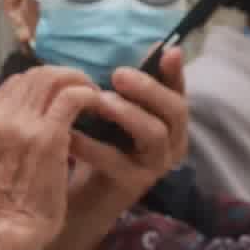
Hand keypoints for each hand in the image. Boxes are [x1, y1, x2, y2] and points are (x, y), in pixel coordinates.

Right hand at [0, 65, 158, 249]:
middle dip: (64, 76)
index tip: (62, 93)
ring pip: (54, 78)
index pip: (16, 82)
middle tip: (85, 89)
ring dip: (79, 81)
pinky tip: (98, 105)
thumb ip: (5, 127)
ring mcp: (21, 123)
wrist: (9, 227)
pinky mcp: (48, 134)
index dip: (44, 83)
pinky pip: (72, 97)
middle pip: (35, 74)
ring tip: (93, 95)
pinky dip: (89, 94)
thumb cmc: (5, 198)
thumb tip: (34, 108)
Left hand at [67, 58, 188, 211]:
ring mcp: (156, 166)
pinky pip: (118, 161)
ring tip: (98, 102)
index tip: (169, 52)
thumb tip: (135, 50)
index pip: (180, 92)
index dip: (176, 73)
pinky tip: (69, 134)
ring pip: (155, 135)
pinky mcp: (134, 185)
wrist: (79, 199)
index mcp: (170, 123)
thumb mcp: (110, 112)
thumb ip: (122, 87)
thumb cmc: (97, 146)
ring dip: (127, 114)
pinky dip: (93, 145)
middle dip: (149, 89)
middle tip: (118, 75)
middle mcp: (171, 144)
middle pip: (175, 111)